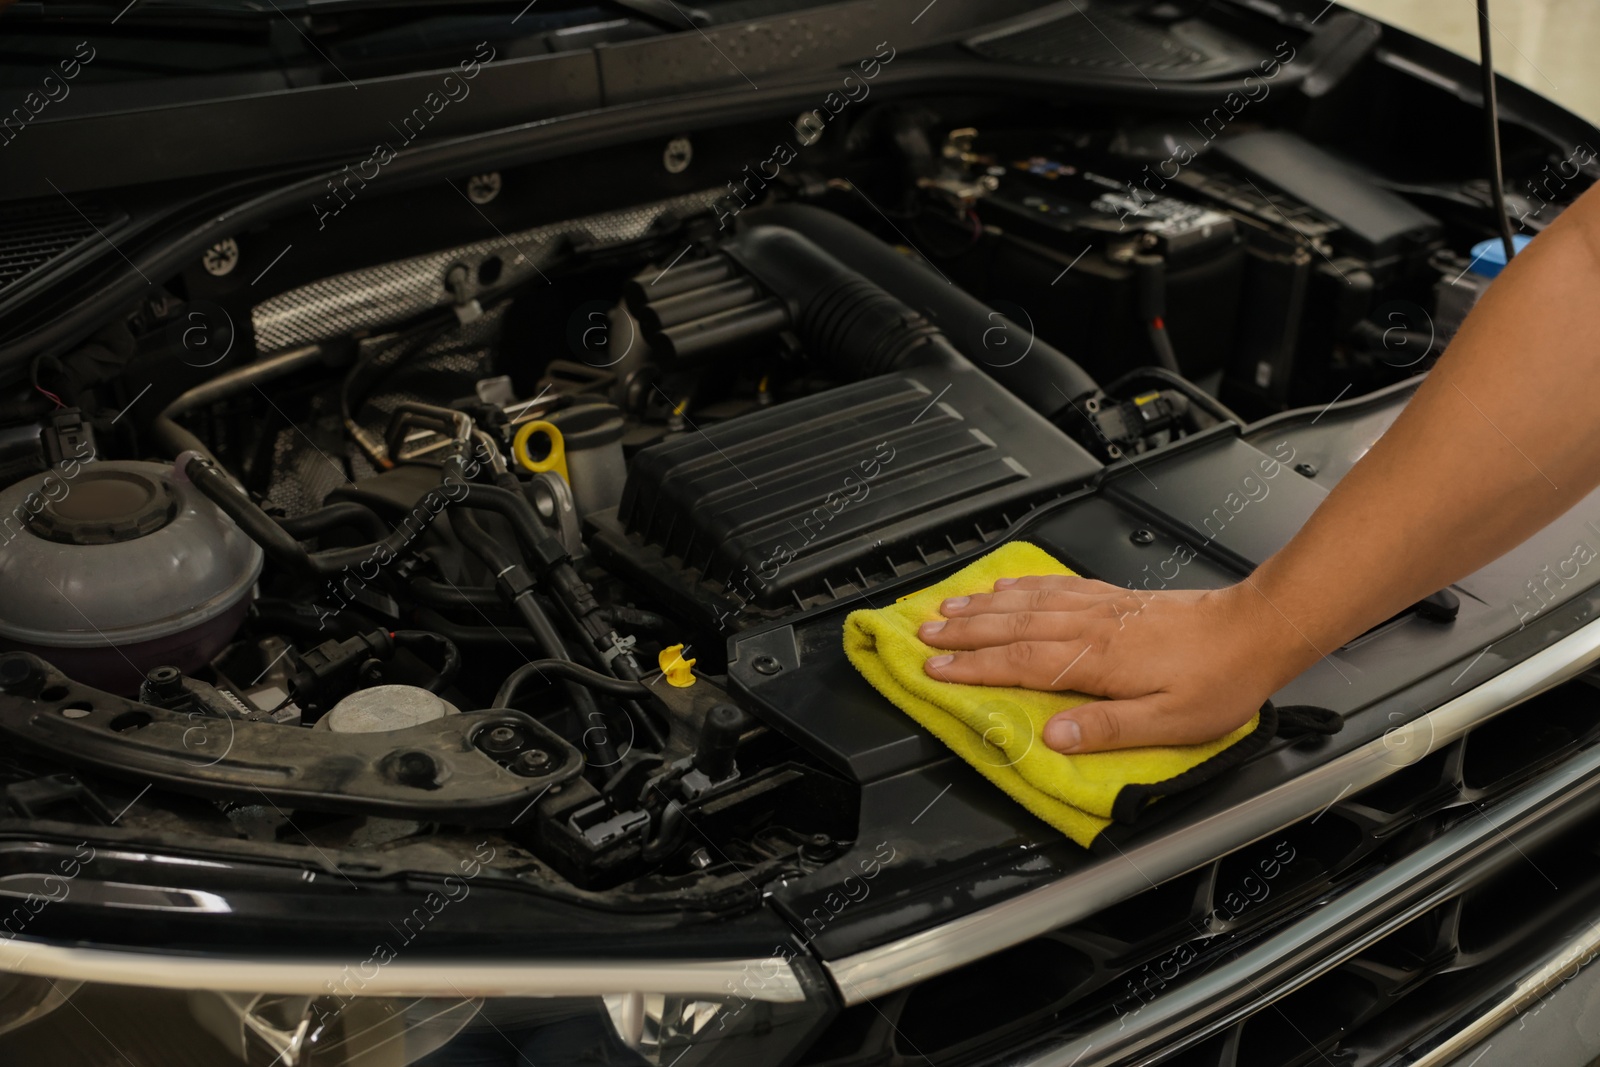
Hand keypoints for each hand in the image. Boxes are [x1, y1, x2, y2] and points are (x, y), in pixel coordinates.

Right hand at [918, 576, 1317, 753]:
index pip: (1019, 662)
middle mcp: (1091, 627)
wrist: (1256, 629)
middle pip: (1012, 626)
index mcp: (1097, 660)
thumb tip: (1052, 737)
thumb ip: (1106, 729)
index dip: (972, 668)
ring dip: (983, 606)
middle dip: (963, 632)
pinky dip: (1023, 585)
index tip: (934, 670)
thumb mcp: (1168, 722)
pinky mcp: (1114, 597)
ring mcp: (1100, 607)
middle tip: (921, 635)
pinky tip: (1006, 584)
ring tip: (946, 609)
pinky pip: (1056, 586)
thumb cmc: (1218, 680)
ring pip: (1027, 602)